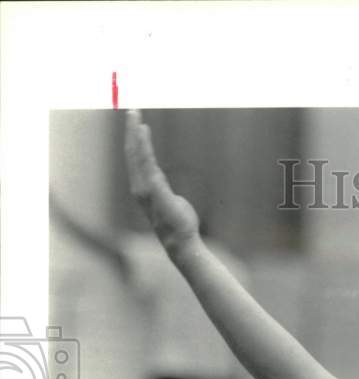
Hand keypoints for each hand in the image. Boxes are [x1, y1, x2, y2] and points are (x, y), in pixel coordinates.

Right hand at [124, 110, 199, 253]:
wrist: (181, 242)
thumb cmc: (177, 223)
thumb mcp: (169, 200)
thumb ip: (162, 189)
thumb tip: (162, 185)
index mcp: (143, 188)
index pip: (136, 160)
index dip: (135, 141)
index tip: (137, 123)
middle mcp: (139, 186)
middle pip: (132, 153)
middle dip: (131, 131)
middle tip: (132, 111)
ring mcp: (145, 188)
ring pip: (137, 154)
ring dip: (135, 133)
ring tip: (136, 116)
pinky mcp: (155, 189)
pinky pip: (148, 162)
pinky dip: (143, 145)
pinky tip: (143, 131)